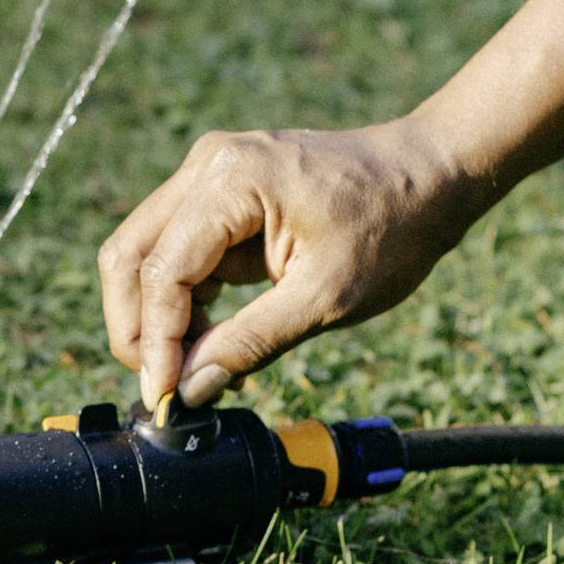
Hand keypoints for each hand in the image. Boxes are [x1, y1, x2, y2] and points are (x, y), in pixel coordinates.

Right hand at [98, 120, 488, 412]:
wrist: (433, 176)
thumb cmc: (392, 228)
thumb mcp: (326, 297)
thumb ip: (251, 342)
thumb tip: (190, 390)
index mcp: (230, 179)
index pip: (161, 270)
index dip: (156, 342)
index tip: (166, 398)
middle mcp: (208, 166)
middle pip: (131, 253)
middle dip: (137, 326)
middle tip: (164, 387)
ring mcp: (212, 174)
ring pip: (147, 251)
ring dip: (158, 315)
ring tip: (194, 371)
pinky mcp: (223, 193)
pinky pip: (180, 250)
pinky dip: (183, 298)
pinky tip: (212, 341)